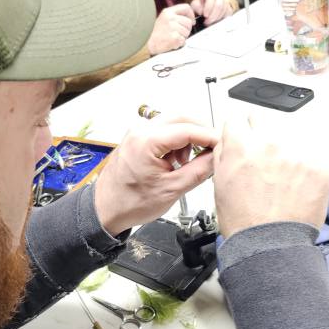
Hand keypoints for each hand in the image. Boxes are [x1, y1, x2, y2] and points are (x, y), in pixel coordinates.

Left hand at [94, 121, 218, 234]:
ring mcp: (137, 133)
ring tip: (188, 162)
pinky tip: (176, 161)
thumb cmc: (130, 202)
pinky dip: (175, 142)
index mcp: (146, 141)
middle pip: (181, 119)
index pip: (188, 130)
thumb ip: (199, 170)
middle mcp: (140, 131)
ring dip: (187, 138)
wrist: (106, 209)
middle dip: (200, 133)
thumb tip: (216, 157)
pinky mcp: (137, 139)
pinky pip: (162, 131)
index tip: (222, 145)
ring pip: (172, 123)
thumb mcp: (172, 189)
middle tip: (212, 149)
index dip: (209, 137)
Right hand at [147, 4, 195, 54]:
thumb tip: (190, 19)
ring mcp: (172, 28)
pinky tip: (171, 43)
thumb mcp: (163, 19)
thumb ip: (175, 16)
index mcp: (168, 12)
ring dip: (182, 37)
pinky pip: (183, 41)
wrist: (145, 44)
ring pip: (187, 32)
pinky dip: (179, 44)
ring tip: (172, 38)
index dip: (191, 15)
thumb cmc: (154, 33)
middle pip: (189, 22)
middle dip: (186, 29)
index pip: (186, 8)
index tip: (191, 21)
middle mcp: (170, 18)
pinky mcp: (174, 38)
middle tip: (177, 33)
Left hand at [190, 0, 233, 25]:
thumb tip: (201, 12)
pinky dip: (221, 19)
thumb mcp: (195, 3)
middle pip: (219, 6)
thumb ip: (196, 7)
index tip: (205, 15)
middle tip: (206, 22)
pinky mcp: (229, 8)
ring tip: (209, 23)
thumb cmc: (201, 3)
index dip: (208, 8)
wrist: (209, 3)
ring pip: (224, 11)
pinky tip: (215, 22)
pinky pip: (228, 14)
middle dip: (212, 16)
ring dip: (216, 19)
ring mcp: (226, 1)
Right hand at [213, 118, 328, 237]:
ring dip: (286, 154)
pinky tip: (296, 189)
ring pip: (290, 140)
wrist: (271, 245)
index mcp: (242, 145)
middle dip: (263, 138)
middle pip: (266, 123)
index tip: (245, 138)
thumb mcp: (219, 183)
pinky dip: (305, 171)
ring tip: (282, 181)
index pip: (239, 120)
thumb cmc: (244, 221)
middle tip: (265, 162)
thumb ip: (225, 154)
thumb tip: (230, 140)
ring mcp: (296, 154)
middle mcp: (269, 143)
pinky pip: (310, 159)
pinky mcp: (318, 167)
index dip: (240, 131)